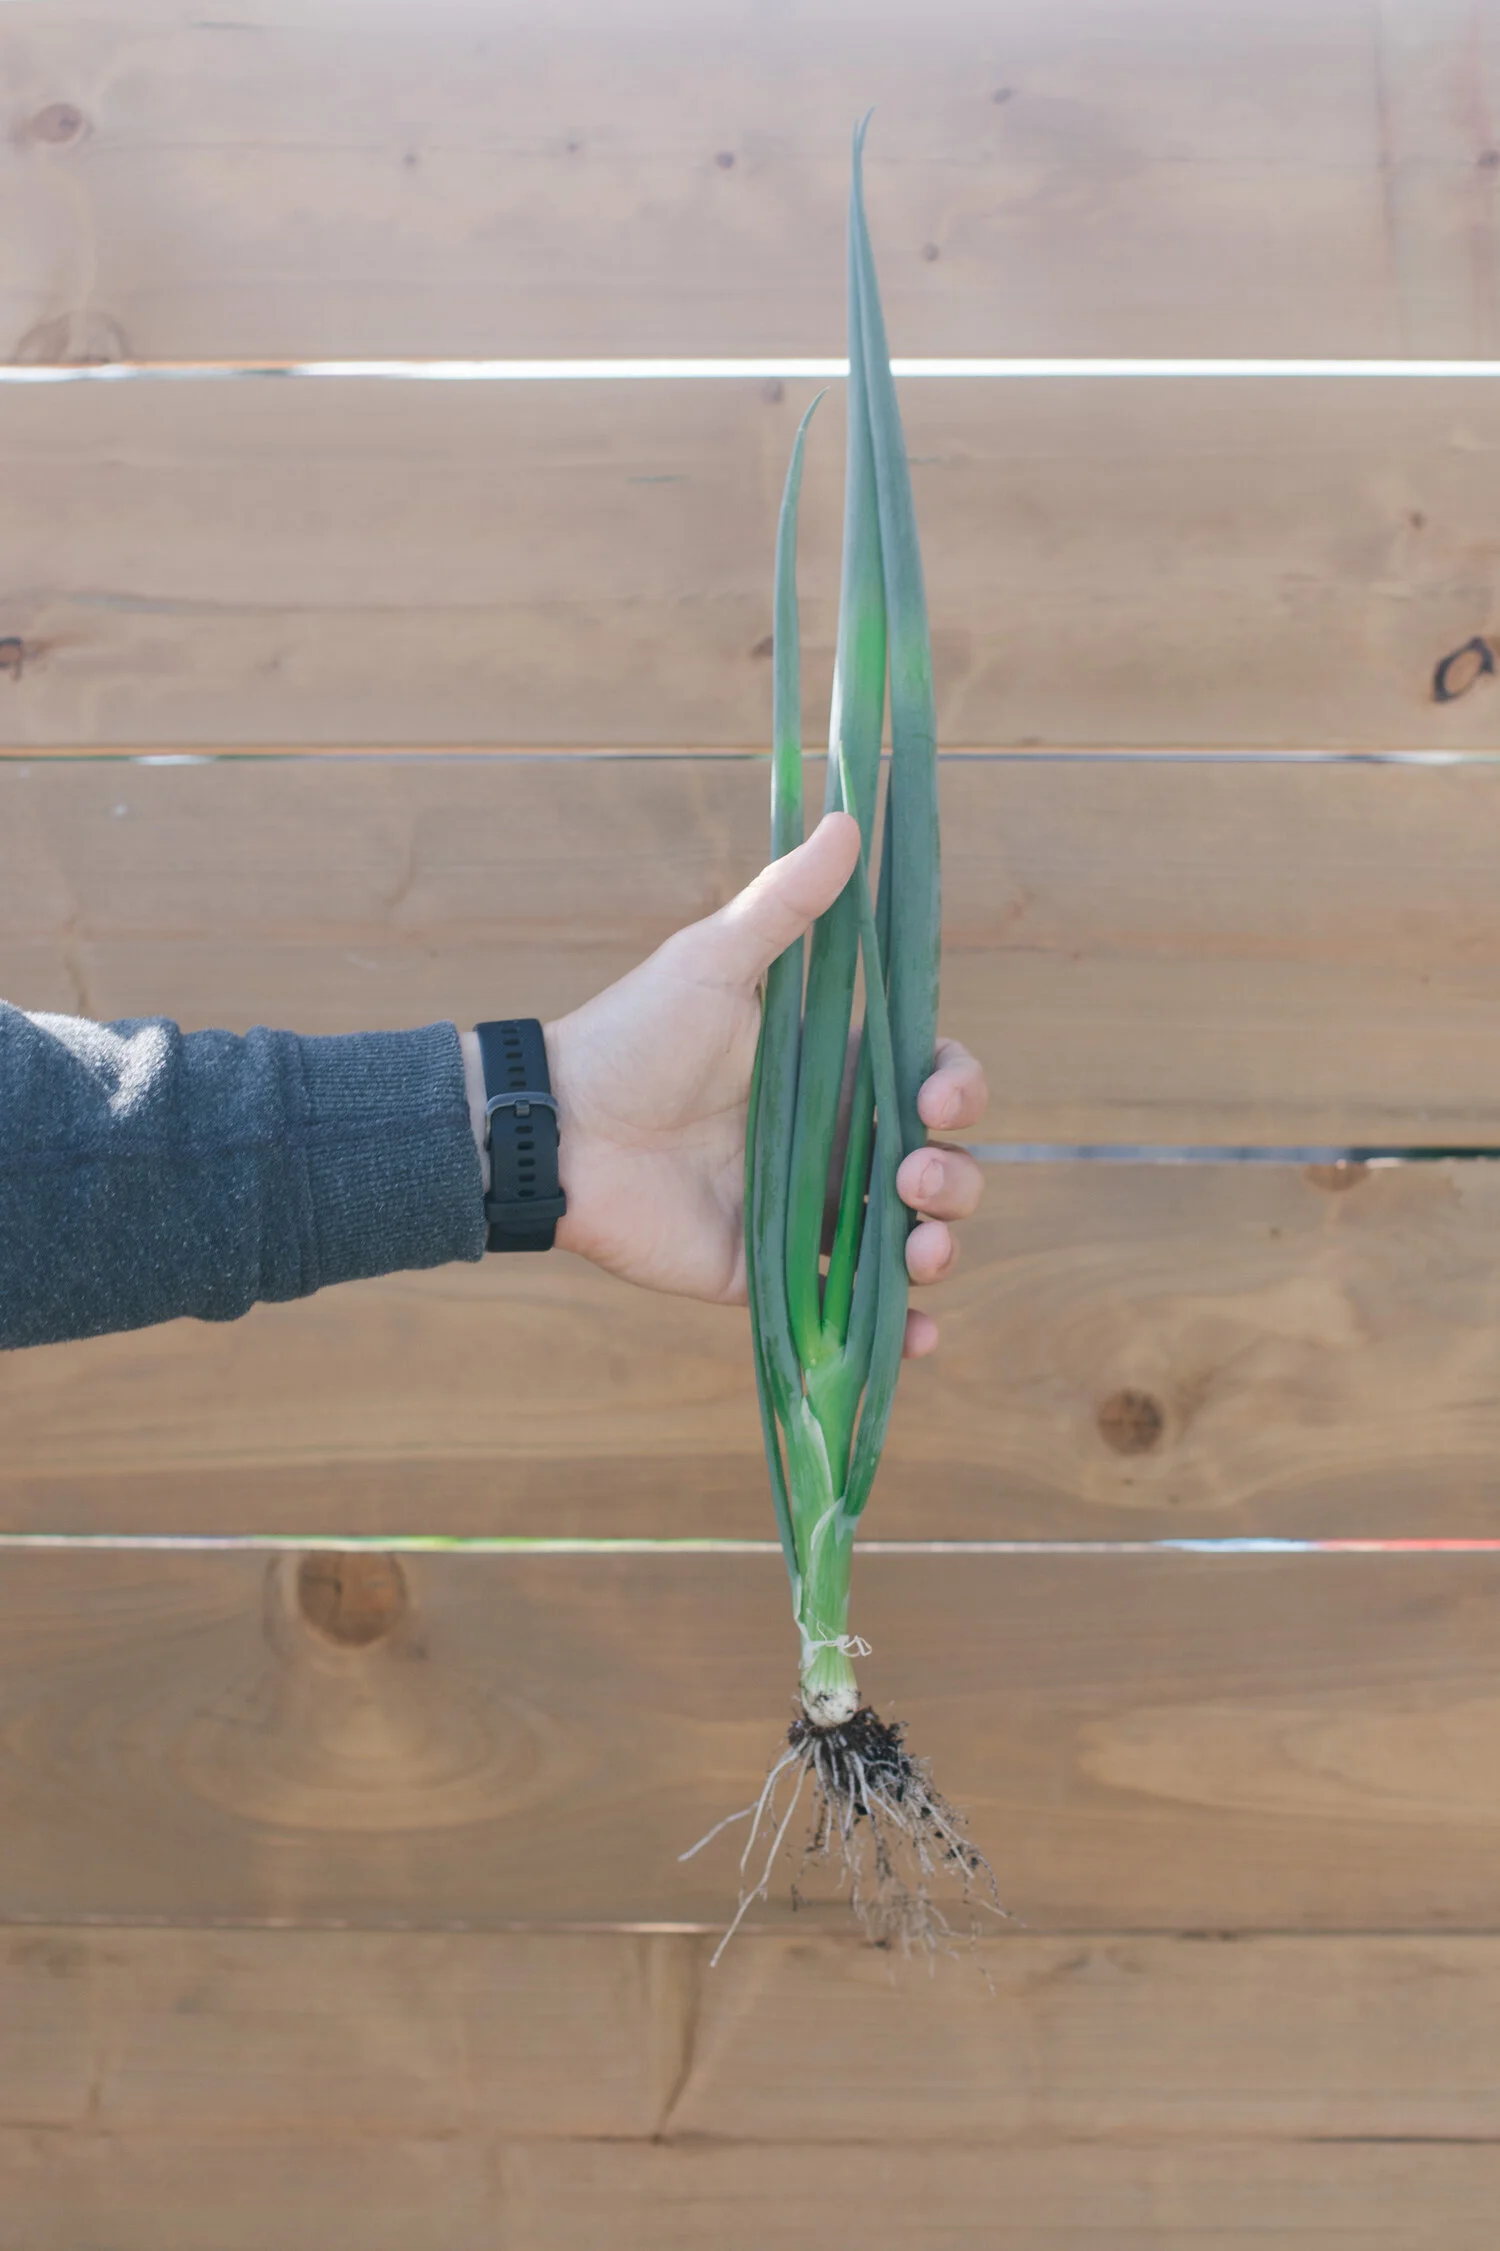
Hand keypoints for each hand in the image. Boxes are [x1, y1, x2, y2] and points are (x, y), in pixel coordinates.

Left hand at [534, 812, 988, 1356]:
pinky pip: (851, 1314)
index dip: (957, 1091)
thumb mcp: (714, 961)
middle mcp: (833, 1145)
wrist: (556, 1127)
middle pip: (938, 1169)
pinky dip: (900, 1334)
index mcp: (835, 1073)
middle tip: (910, 1173)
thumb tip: (846, 818)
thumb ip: (785, 904)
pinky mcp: (773, 1274)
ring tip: (918, 1248)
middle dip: (955, 1178)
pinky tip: (919, 1336)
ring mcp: (809, 1214)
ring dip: (939, 1247)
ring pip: (910, 1242)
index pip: (931, 1084)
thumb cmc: (633, 1034)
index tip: (937, 1093)